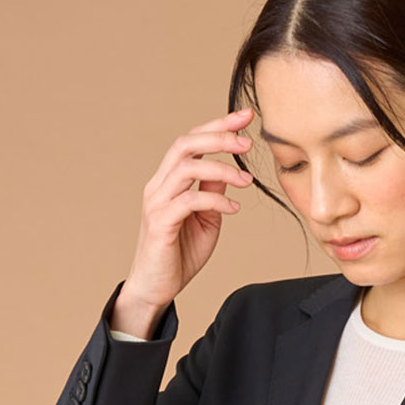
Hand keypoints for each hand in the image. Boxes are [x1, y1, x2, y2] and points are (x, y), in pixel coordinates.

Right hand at [119, 106, 255, 316]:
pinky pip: (189, 201)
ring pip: (187, 168)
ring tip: (247, 180)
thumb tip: (230, 173)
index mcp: (169, 180)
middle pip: (185, 144)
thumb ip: (213, 194)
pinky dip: (215, 201)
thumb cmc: (180, 254)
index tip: (246, 117)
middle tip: (248, 141)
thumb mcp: (206, 220)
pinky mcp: (160, 223)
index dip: (218, 126)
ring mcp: (157, 202)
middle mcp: (159, 185)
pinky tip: (234, 209)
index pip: (191, 141)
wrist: (156, 287)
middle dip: (219, 136)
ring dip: (221, 169)